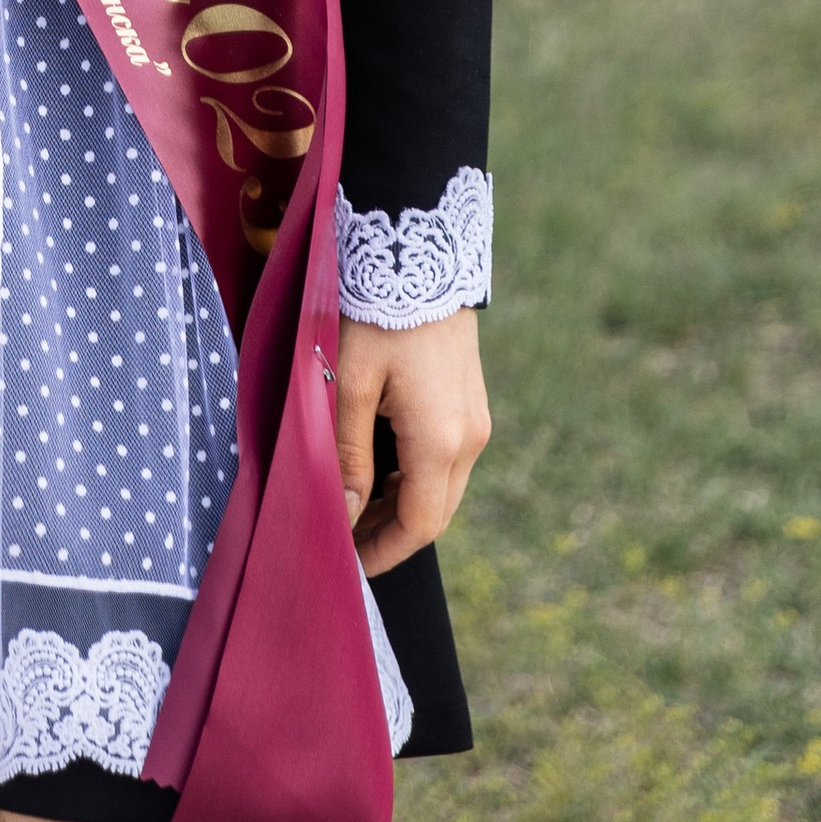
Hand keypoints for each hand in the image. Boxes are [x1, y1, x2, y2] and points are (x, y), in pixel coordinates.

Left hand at [336, 307, 489, 577]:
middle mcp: (469, 438)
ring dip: (402, 507)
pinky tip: (380, 475)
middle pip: (434, 512)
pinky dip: (415, 479)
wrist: (421, 254)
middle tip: (345, 544)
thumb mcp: (348, 383)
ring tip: (355, 512)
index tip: (350, 567)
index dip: (384, 552)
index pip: (418, 525)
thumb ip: (348, 453)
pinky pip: (446, 460)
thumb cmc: (376, 315)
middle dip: (391, 535)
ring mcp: (476, 421)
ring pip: (441, 488)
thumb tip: (347, 513)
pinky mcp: (471, 403)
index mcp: (441, 440)